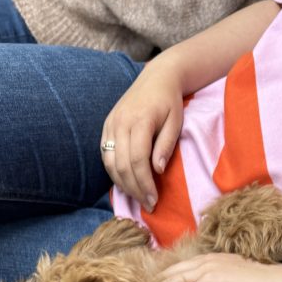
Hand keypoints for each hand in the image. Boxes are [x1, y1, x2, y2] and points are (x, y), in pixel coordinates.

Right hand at [101, 56, 184, 210]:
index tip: (154, 200)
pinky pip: (106, 156)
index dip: (145, 184)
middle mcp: (120, 122)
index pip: (138, 160)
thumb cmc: (170, 102)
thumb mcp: (175, 122)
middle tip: (148, 205)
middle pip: (122, 166)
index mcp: (139, 120)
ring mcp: (110, 124)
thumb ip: (166, 145)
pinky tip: (127, 183)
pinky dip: (115, 173)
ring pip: (110, 164)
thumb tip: (157, 170)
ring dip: (123, 185)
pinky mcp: (106, 127)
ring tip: (138, 197)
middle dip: (135, 189)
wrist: (156, 77)